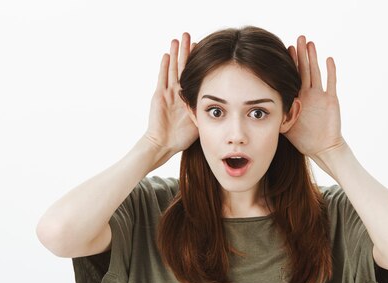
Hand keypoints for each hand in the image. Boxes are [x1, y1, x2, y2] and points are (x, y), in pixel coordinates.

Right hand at [144, 32, 198, 154]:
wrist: (164, 144)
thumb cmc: (182, 137)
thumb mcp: (200, 120)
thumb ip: (209, 111)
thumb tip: (229, 107)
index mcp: (187, 96)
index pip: (193, 73)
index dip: (196, 60)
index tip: (202, 46)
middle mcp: (177, 92)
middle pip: (182, 66)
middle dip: (185, 50)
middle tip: (188, 34)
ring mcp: (167, 93)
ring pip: (172, 69)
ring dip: (175, 54)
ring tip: (177, 39)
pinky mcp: (159, 96)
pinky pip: (162, 78)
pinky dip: (165, 66)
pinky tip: (167, 54)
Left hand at [285, 36, 345, 157]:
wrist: (322, 147)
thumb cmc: (303, 139)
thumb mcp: (286, 126)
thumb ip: (275, 116)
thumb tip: (256, 112)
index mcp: (298, 98)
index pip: (293, 76)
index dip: (290, 62)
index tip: (285, 48)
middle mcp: (309, 94)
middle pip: (305, 69)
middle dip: (301, 54)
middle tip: (299, 37)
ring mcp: (320, 95)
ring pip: (316, 72)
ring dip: (313, 58)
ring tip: (310, 43)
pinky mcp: (331, 100)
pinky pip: (331, 83)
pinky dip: (330, 71)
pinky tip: (328, 59)